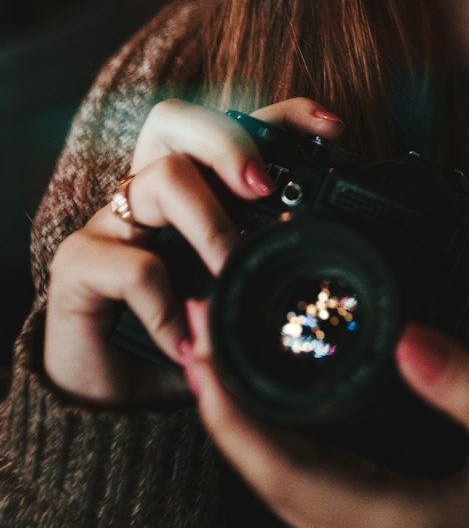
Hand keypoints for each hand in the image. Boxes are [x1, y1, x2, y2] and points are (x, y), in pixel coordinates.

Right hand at [42, 97, 342, 406]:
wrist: (114, 412)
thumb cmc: (183, 341)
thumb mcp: (238, 301)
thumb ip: (271, 271)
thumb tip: (331, 254)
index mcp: (190, 190)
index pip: (230, 126)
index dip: (281, 115)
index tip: (330, 128)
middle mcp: (146, 194)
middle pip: (177, 121)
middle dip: (229, 142)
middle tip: (264, 188)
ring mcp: (109, 225)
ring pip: (163, 179)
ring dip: (209, 223)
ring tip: (230, 269)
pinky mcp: (78, 267)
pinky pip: (131, 265)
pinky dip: (166, 306)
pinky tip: (185, 344)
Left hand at [181, 301, 468, 527]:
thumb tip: (407, 336)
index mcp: (402, 526)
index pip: (287, 472)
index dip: (233, 415)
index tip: (205, 353)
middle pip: (263, 478)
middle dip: (220, 403)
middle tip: (196, 325)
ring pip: (273, 485)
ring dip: (237, 419)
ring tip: (215, 344)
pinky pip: (296, 486)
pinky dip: (267, 436)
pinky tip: (259, 389)